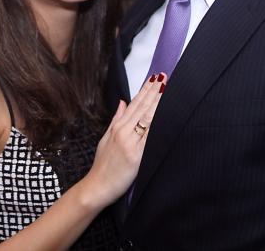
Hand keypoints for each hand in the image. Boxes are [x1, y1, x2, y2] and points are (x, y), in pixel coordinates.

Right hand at [82, 73, 165, 207]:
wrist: (97, 187)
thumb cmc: (102, 165)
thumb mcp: (105, 138)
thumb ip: (116, 119)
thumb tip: (123, 102)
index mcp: (117, 127)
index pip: (135, 104)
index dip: (145, 90)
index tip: (154, 78)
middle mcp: (124, 132)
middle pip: (143, 108)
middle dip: (154, 91)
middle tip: (164, 76)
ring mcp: (131, 143)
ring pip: (147, 119)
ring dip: (158, 103)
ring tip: (166, 89)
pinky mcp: (137, 156)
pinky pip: (150, 138)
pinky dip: (158, 125)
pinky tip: (165, 115)